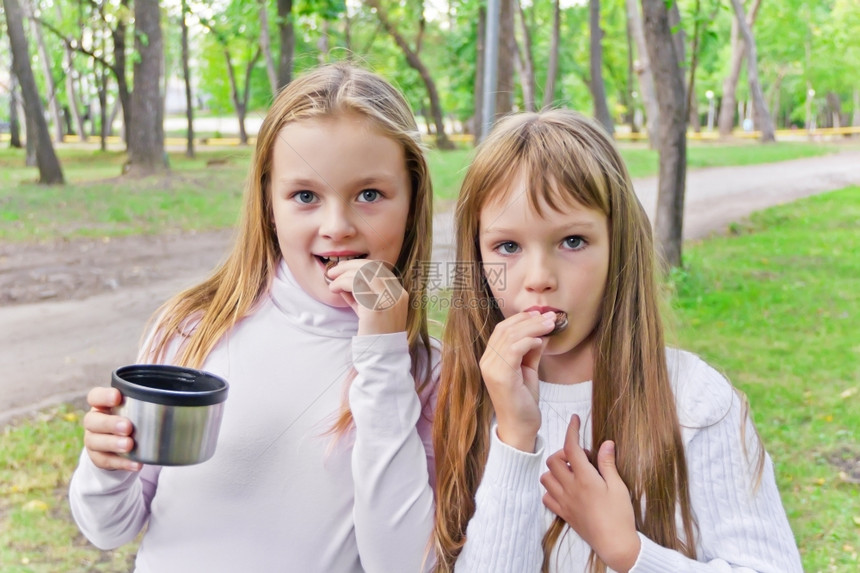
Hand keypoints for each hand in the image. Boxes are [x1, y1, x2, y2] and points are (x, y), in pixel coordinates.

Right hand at [82, 387, 141, 471]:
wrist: (118, 445)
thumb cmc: (129, 419)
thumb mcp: (134, 408)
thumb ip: (144, 403)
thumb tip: (173, 399)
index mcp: (101, 405)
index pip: (95, 396)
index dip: (103, 396)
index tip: (117, 397)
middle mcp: (93, 422)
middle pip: (92, 420)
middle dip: (110, 423)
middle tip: (127, 427)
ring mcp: (93, 441)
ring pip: (96, 442)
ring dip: (113, 444)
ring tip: (129, 445)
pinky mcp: (98, 458)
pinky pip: (107, 461)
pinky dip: (123, 463)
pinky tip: (136, 464)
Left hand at [326, 259, 407, 335]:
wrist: (382, 357)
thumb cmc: (374, 335)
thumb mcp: (368, 312)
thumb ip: (359, 296)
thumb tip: (343, 282)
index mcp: (399, 293)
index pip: (379, 269)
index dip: (359, 266)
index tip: (343, 270)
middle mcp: (397, 293)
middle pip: (371, 267)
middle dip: (349, 266)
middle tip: (333, 272)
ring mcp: (388, 299)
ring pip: (363, 273)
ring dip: (343, 274)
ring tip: (332, 283)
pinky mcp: (376, 306)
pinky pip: (356, 284)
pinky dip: (342, 283)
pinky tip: (334, 289)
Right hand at [479, 311, 555, 451]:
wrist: (520, 427)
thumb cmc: (523, 401)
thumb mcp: (528, 370)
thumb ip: (532, 351)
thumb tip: (542, 332)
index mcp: (490, 358)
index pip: (502, 329)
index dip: (521, 319)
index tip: (541, 314)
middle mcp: (486, 361)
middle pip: (505, 329)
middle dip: (530, 319)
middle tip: (550, 316)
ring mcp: (491, 368)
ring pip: (510, 336)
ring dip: (533, 327)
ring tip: (550, 323)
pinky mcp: (501, 376)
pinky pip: (514, 349)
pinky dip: (529, 341)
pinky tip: (541, 341)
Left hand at [540, 415, 639, 571]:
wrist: (615, 544)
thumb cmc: (620, 515)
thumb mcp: (618, 486)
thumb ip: (608, 463)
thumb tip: (606, 443)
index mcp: (585, 478)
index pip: (572, 447)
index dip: (572, 430)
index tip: (574, 420)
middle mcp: (570, 488)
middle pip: (553, 460)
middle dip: (564, 453)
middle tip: (582, 459)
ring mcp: (564, 501)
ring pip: (546, 477)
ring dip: (555, 470)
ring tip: (572, 473)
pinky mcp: (563, 514)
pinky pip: (546, 497)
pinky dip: (551, 489)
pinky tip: (565, 489)